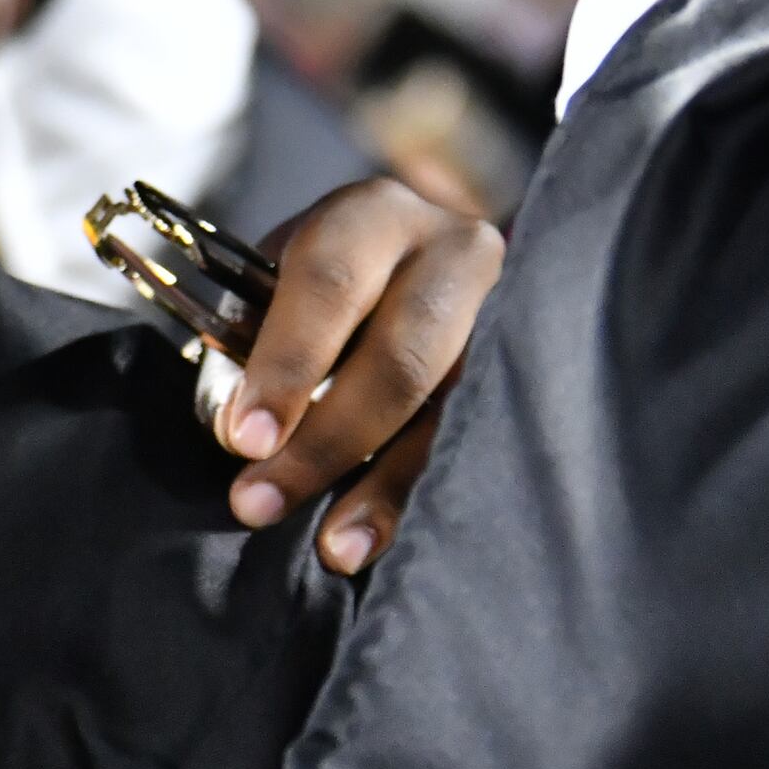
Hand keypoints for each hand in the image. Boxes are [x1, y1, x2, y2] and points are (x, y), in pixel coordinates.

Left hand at [220, 177, 502, 574]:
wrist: (432, 261)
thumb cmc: (328, 282)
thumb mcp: (282, 284)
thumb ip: (255, 344)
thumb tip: (240, 433)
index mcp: (372, 218)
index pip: (330, 285)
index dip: (288, 365)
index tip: (243, 439)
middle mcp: (453, 254)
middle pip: (401, 356)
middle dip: (327, 441)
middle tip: (259, 503)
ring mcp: (505, 315)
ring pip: (449, 410)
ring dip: (384, 489)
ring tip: (333, 549)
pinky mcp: (527, 370)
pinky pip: (476, 444)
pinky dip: (420, 496)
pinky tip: (378, 541)